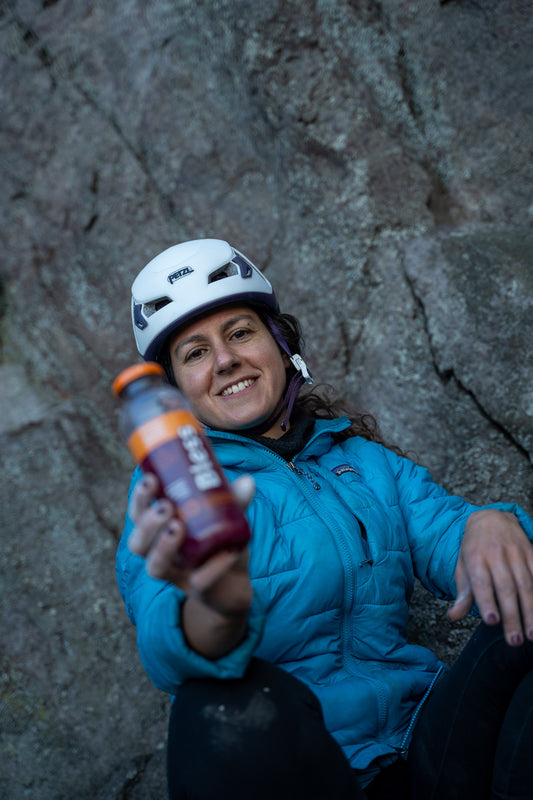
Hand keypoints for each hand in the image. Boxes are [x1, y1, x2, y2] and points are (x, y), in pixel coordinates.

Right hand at [128, 473, 254, 617]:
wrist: (235, 581)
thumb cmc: (220, 541)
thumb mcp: (226, 516)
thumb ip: (235, 499)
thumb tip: (247, 481)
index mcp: (160, 531)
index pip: (138, 515)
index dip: (139, 499)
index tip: (151, 479)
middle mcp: (160, 555)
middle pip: (138, 544)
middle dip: (147, 523)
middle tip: (165, 507)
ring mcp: (177, 576)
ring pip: (155, 567)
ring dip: (163, 547)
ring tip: (178, 527)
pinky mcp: (199, 592)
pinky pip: (199, 582)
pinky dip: (213, 568)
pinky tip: (227, 554)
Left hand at [448, 509, 532, 645]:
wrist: (491, 517)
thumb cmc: (474, 549)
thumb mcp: (463, 567)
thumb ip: (463, 594)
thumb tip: (453, 616)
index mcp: (475, 558)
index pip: (481, 583)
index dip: (487, 602)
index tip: (492, 622)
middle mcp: (496, 554)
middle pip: (506, 588)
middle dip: (512, 616)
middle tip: (514, 641)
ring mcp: (516, 552)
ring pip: (526, 583)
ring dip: (530, 610)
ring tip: (531, 634)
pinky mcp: (531, 552)